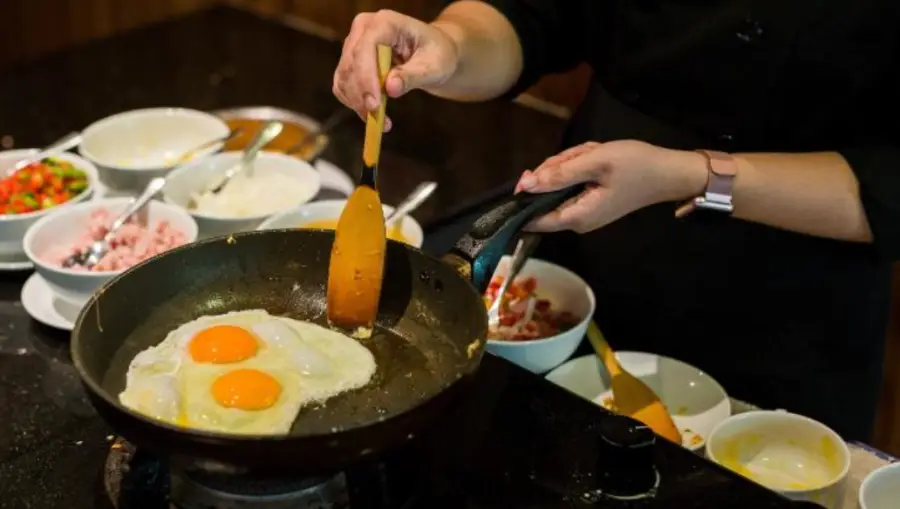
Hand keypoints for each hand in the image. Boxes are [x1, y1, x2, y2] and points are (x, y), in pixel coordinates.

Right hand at [333, 10, 459, 130]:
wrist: (434, 53)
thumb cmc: (438, 55)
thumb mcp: (434, 66)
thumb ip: (412, 75)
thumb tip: (390, 88)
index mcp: (386, 22)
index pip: (365, 47)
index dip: (366, 77)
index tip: (375, 104)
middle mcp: (364, 29)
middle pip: (351, 64)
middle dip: (361, 95)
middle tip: (378, 119)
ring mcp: (354, 44)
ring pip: (344, 77)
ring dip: (358, 103)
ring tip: (382, 121)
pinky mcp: (350, 62)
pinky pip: (344, 85)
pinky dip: (355, 103)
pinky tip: (373, 115)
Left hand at [516, 140, 706, 232]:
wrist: (669, 172)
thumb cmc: (635, 167)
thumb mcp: (594, 163)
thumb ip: (558, 174)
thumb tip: (524, 185)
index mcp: (576, 217)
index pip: (533, 219)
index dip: (522, 199)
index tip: (523, 177)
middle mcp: (577, 221)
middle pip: (545, 196)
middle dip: (557, 169)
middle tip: (580, 154)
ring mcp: (584, 212)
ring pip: (558, 185)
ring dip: (571, 164)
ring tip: (593, 153)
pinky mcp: (591, 202)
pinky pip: (572, 184)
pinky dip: (580, 167)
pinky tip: (596, 157)